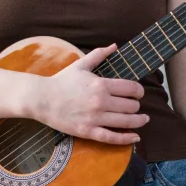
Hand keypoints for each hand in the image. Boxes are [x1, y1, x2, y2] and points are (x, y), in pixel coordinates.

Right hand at [33, 45, 148, 144]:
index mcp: (101, 85)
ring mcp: (95, 118)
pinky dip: (126, 139)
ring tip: (143, 119)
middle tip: (136, 106)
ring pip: (126, 122)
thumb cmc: (61, 81)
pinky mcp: (88, 131)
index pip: (131, 89)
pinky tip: (136, 137)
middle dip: (137, 106)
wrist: (42, 98)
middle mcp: (101, 102)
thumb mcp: (81, 65)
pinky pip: (112, 137)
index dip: (139, 91)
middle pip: (131, 106)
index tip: (139, 93)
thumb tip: (115, 46)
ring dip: (138, 121)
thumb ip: (99, 54)